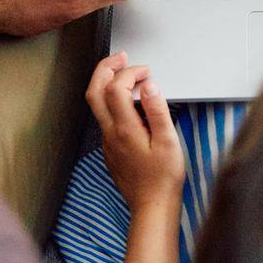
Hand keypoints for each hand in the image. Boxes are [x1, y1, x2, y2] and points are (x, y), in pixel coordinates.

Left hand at [86, 52, 183, 208]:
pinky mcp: (111, 148)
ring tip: (125, 74)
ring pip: (96, 104)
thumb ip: (157, 110)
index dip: (130, 72)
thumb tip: (149, 86)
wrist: (152, 206)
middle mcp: (110, 133)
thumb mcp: (168, 141)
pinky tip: (130, 103)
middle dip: (105, 68)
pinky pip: (105, 117)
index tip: (147, 71)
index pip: (116, 88)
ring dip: (106, 83)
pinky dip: (112, 100)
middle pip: (95, 91)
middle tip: (121, 57)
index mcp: (124, 128)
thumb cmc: (163, 177)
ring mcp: (108, 141)